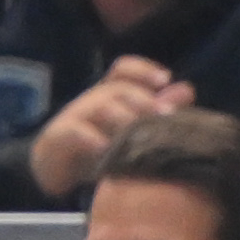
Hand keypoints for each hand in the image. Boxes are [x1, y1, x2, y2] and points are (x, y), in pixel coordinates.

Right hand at [25, 54, 192, 201]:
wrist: (52, 170)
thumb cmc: (96, 146)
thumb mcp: (128, 130)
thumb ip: (155, 110)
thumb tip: (187, 90)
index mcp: (108, 93)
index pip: (123, 69)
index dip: (143, 69)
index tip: (165, 79)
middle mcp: (92, 99)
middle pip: (118, 88)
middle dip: (144, 99)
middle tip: (167, 115)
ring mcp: (74, 116)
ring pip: (100, 106)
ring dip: (123, 117)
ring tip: (140, 132)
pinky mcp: (57, 138)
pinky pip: (74, 132)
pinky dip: (90, 139)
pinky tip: (106, 149)